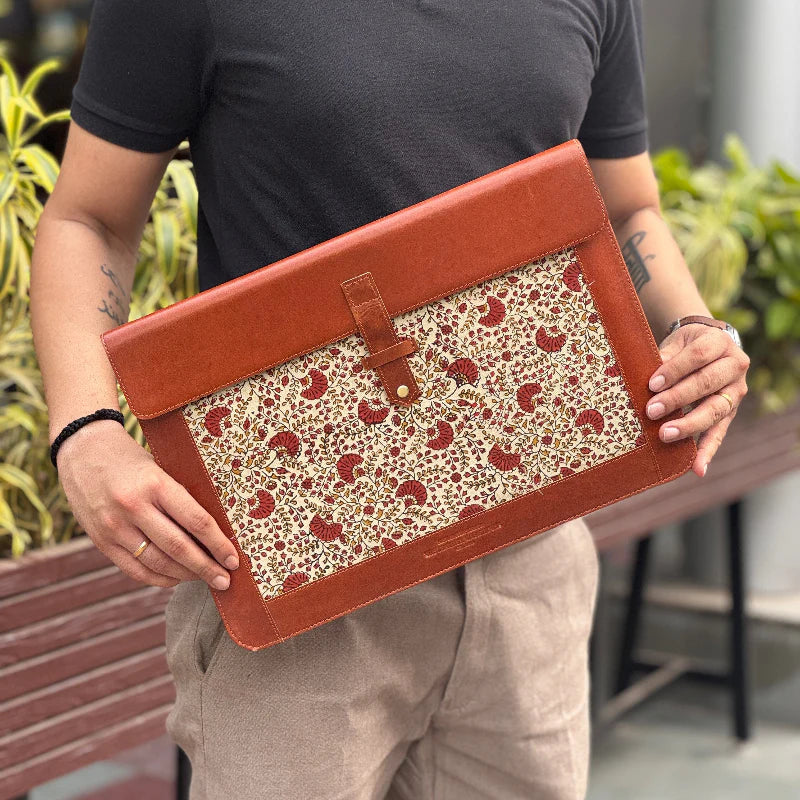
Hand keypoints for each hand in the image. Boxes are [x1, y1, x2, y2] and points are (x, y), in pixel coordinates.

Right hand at [55, 420, 238, 588]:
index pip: (196, 521)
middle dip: (206, 568)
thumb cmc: (133, 458)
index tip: (234, 559)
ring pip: (157, 563)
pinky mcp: (101, 541)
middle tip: (226, 581)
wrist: (83, 450)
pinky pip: (135, 570)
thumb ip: (182, 496)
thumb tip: (216, 530)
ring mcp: (114, 527)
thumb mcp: (161, 467)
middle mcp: (133, 507)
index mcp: (155, 484)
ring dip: (185, 576)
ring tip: (205, 579)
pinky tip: (177, 579)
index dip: (218, 544)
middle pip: (178, 548)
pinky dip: (159, 579)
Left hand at [645, 323, 749, 476]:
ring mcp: (736, 392)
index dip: (674, 370)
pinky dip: (708, 451)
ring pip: (715, 409)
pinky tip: (697, 469)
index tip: (652, 384)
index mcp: (719, 343)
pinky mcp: (731, 412)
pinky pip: (720, 433)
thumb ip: (665, 356)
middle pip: (706, 383)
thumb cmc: (686, 345)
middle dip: (677, 398)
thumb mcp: (677, 342)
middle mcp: (734, 367)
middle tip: (651, 411)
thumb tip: (645, 376)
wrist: (710, 345)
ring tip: (666, 435)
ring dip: (690, 425)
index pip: (697, 357)